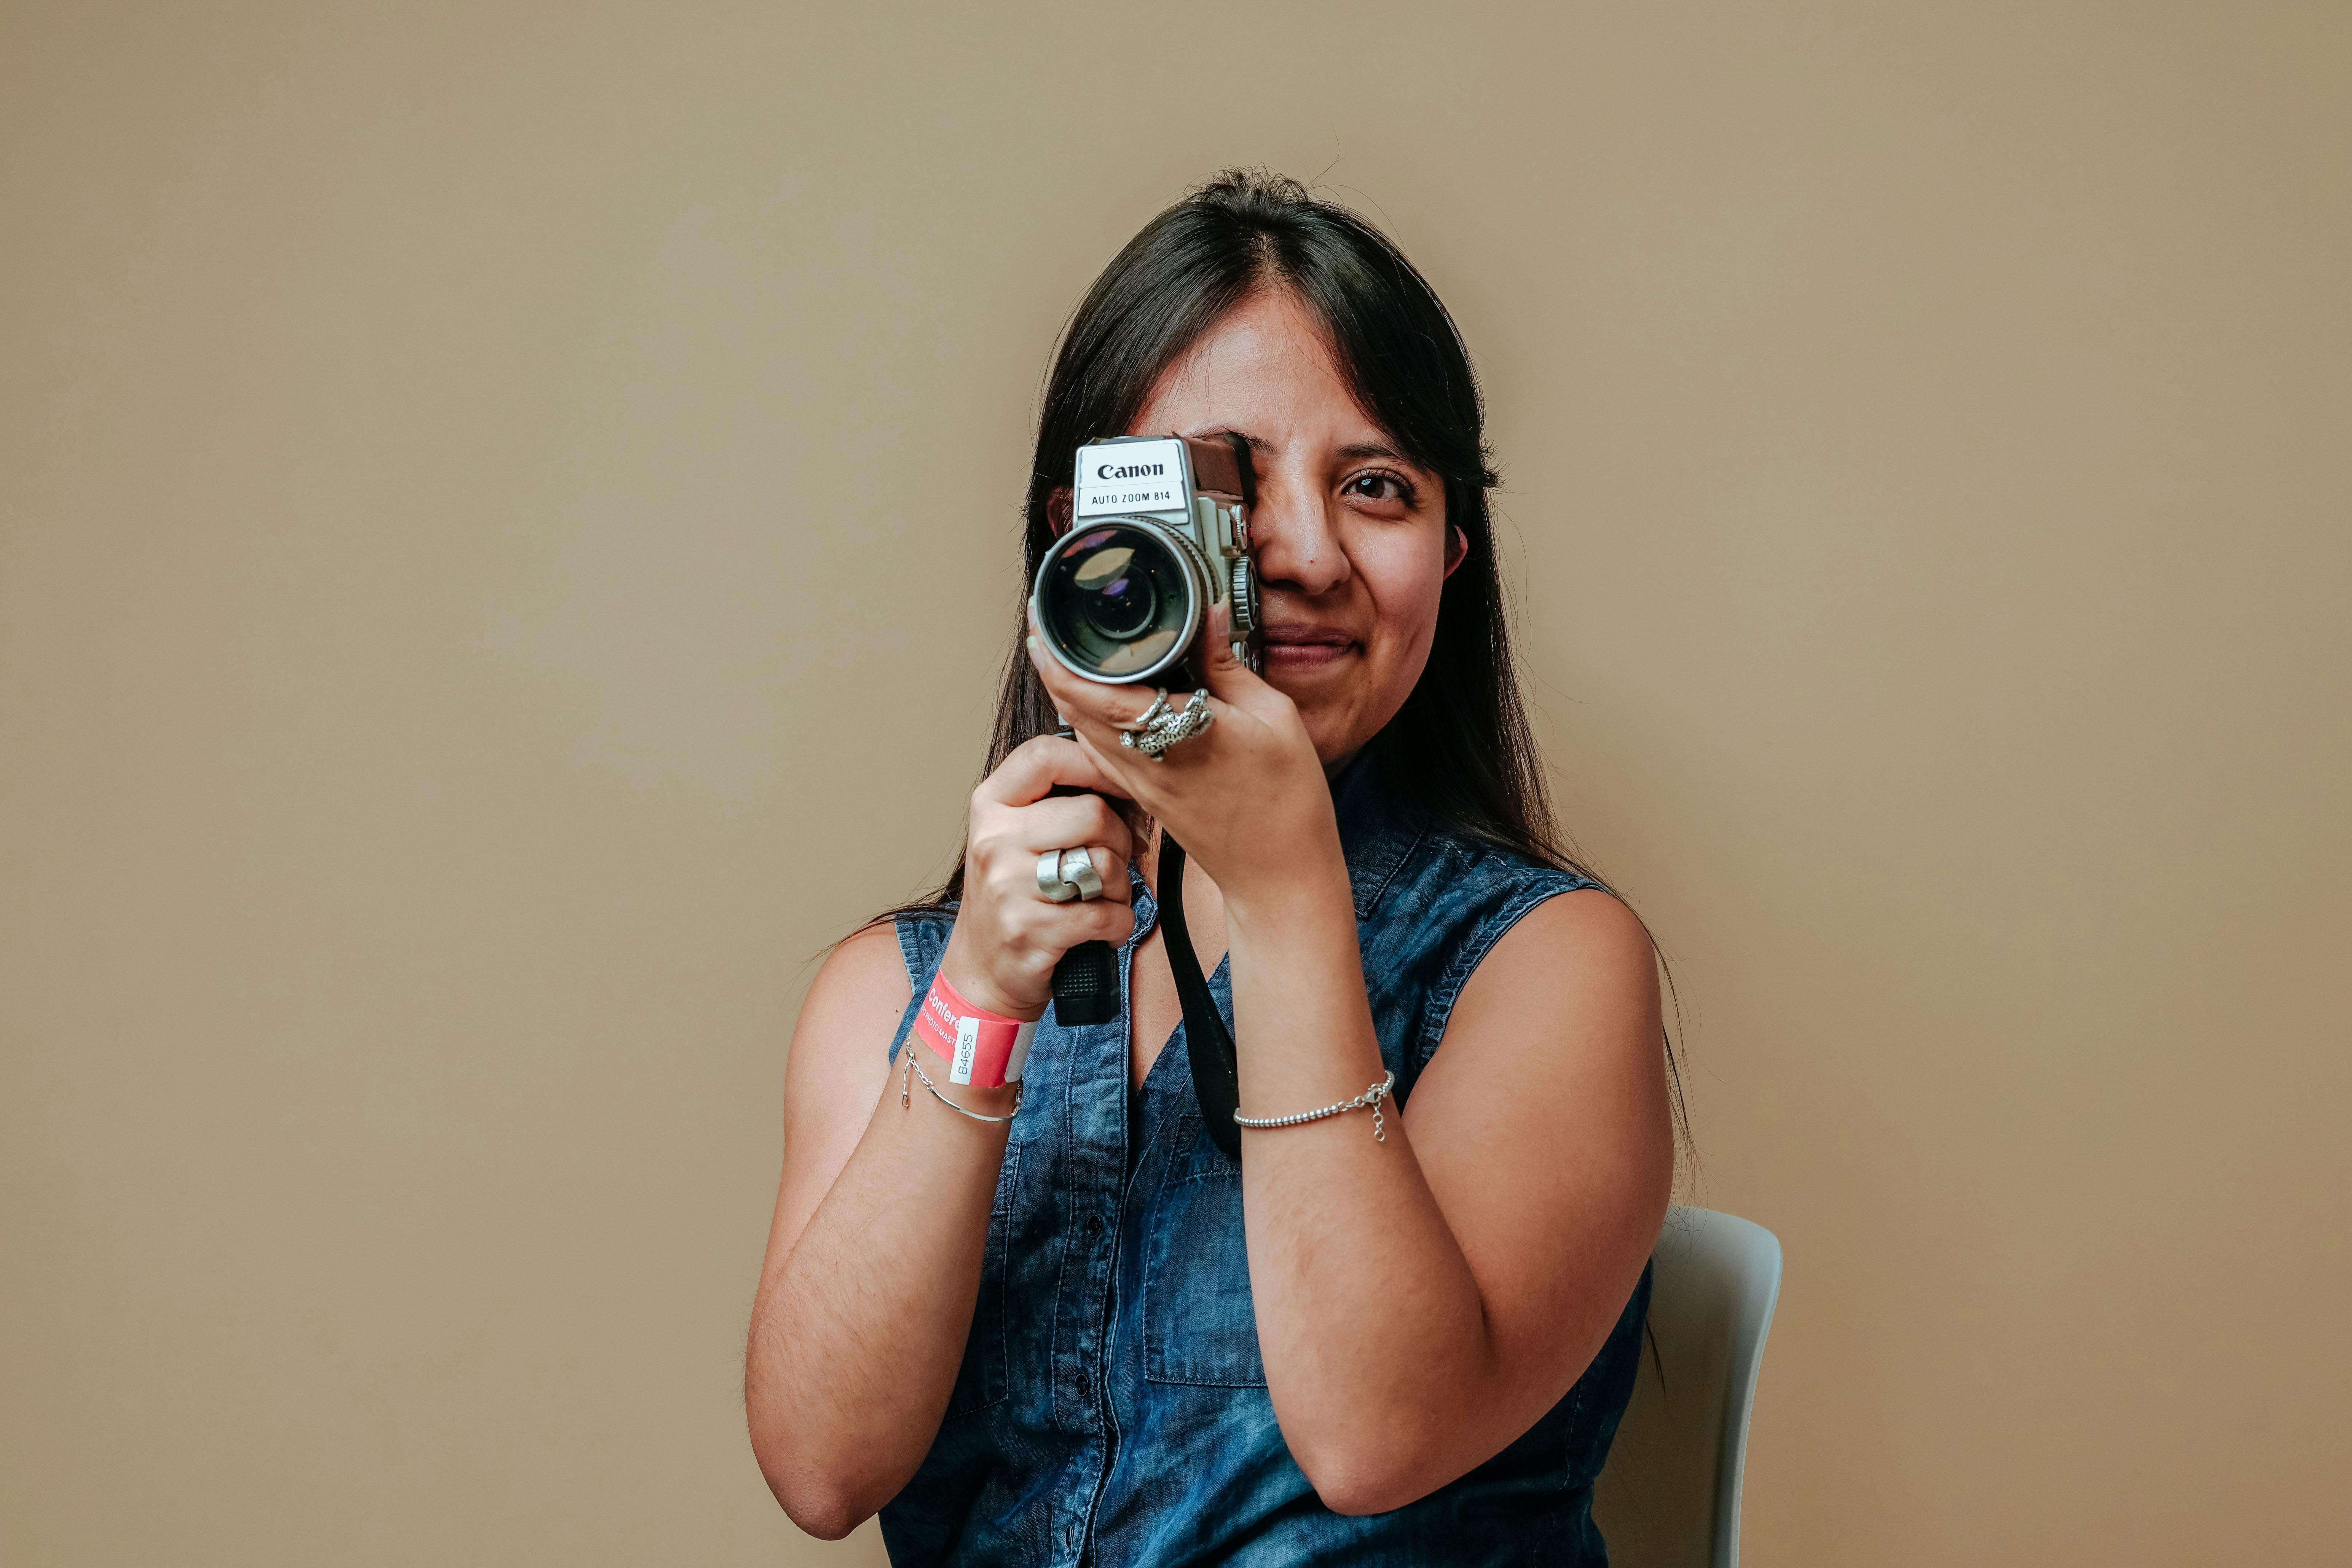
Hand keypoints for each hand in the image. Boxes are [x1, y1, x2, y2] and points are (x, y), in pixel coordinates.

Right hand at [938, 735, 1137, 1020]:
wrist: (983, 969)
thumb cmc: (1016, 894)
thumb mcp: (1020, 836)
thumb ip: (1061, 801)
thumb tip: (1133, 786)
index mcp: (991, 805)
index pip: (1046, 755)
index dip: (1096, 764)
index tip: (1122, 788)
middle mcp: (994, 840)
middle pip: (1093, 813)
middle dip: (1121, 839)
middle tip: (1112, 861)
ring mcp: (1008, 886)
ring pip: (1104, 864)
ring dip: (1121, 887)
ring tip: (1102, 897)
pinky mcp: (1028, 930)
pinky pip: (1106, 914)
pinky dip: (1118, 924)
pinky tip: (1102, 928)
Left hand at [1025, 604, 1342, 909]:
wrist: (1279, 874)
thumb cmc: (1285, 798)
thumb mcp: (1274, 716)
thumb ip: (1228, 664)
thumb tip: (1210, 611)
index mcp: (1179, 733)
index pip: (1096, 692)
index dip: (1060, 657)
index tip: (1043, 623)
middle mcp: (1146, 760)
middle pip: (1074, 709)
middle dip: (1053, 665)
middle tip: (1047, 627)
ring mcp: (1139, 783)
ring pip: (1081, 731)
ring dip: (1066, 692)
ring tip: (1065, 654)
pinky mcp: (1143, 797)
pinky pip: (1099, 752)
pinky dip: (1086, 721)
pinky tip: (1095, 701)